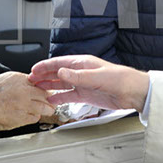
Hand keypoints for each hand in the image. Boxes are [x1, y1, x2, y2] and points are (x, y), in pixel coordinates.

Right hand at [0, 71, 54, 130]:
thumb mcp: (5, 78)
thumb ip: (21, 81)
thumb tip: (31, 84)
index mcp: (20, 79)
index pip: (41, 82)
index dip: (44, 88)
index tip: (45, 91)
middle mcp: (24, 91)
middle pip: (46, 95)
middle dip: (48, 99)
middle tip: (48, 102)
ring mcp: (24, 105)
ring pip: (45, 108)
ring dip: (44, 109)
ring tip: (42, 110)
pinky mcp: (21, 118)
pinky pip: (35, 118)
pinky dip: (34, 117)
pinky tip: (29, 115)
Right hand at [28, 55, 149, 111]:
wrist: (132, 92)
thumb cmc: (119, 79)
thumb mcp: (96, 77)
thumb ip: (77, 76)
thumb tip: (60, 72)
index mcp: (82, 63)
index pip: (59, 63)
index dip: (45, 66)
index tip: (33, 70)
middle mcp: (81, 72)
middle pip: (57, 73)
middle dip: (43, 76)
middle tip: (30, 80)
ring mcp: (82, 83)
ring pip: (61, 84)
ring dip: (48, 86)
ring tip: (36, 89)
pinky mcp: (86, 94)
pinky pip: (68, 95)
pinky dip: (58, 97)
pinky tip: (50, 99)